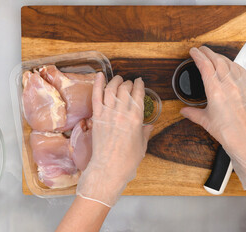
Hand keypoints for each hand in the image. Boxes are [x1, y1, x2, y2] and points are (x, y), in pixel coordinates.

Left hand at [76, 73, 152, 206]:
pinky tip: (100, 75)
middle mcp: (122, 113)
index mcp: (136, 119)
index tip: (140, 82)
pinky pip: (96, 96)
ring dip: (116, 81)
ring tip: (118, 79)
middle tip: (129, 83)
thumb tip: (149, 126)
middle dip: (129, 83)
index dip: (140, 85)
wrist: (108, 169)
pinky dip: (98, 84)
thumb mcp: (141, 146)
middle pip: (125, 89)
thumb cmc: (126, 161)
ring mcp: (107, 114)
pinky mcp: (96, 117)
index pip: (139, 94)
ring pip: (111, 89)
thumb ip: (145, 133)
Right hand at [180, 46, 245, 188]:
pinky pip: (240, 69)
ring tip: (213, 55)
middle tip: (201, 49)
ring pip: (229, 63)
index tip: (193, 51)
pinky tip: (230, 64)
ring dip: (220, 56)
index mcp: (216, 91)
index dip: (198, 56)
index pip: (205, 66)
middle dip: (208, 52)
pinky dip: (233, 63)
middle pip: (217, 60)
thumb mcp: (206, 122)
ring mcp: (241, 84)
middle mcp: (229, 84)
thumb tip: (184, 110)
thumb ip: (193, 113)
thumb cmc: (229, 133)